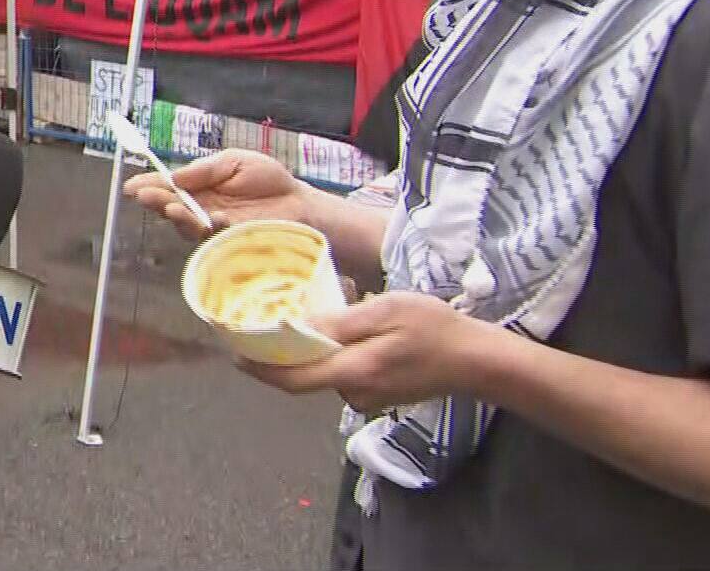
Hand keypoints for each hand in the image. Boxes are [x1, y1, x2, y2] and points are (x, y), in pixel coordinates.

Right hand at [122, 148, 311, 241]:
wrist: (299, 204)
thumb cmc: (268, 181)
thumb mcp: (234, 161)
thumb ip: (205, 168)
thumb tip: (174, 176)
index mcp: (199, 186)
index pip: (168, 187)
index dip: (148, 186)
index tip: (132, 185)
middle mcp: (200, 209)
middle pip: (170, 207)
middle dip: (156, 201)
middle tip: (144, 194)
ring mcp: (212, 228)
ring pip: (186, 226)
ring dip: (177, 216)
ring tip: (170, 206)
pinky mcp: (228, 243)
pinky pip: (212, 238)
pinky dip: (209, 227)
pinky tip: (209, 217)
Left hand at [237, 291, 500, 413]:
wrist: (476, 360)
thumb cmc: (434, 327)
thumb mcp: (385, 311)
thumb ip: (340, 323)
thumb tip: (298, 328)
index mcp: (353, 371)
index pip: (293, 379)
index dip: (260, 369)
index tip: (234, 354)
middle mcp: (355, 392)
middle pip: (305, 377)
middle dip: (281, 355)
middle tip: (259, 326)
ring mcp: (367, 398)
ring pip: (326, 373)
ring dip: (313, 351)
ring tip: (308, 316)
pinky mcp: (378, 395)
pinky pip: (344, 374)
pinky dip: (335, 356)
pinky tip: (343, 331)